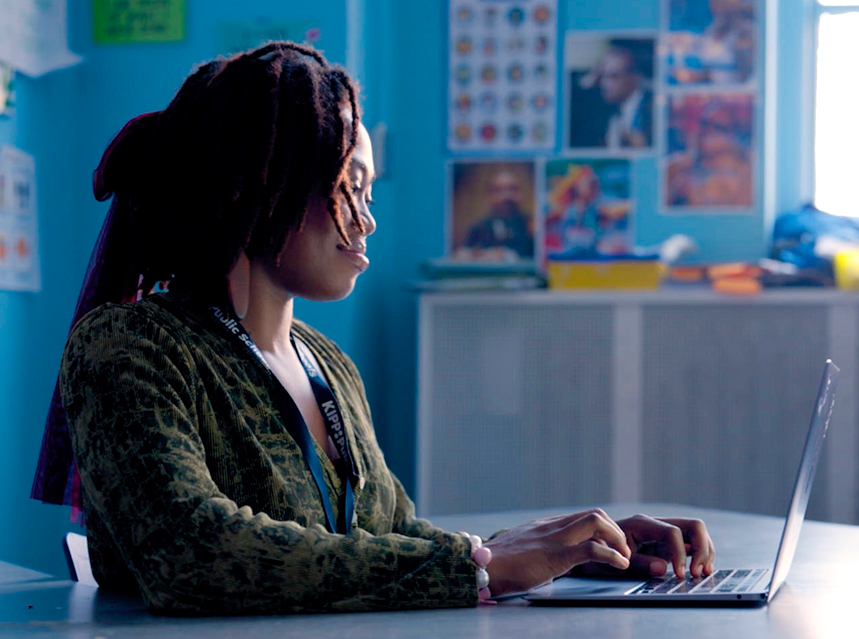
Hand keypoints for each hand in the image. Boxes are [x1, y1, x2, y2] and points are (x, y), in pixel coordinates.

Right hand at [484, 509, 631, 596]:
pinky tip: (620, 565)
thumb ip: (537, 550)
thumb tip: (545, 561)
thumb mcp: (523, 551)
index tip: (611, 548)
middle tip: (622, 552)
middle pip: (595, 513)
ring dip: (617, 539)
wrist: (481, 567)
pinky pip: (591, 549)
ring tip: (624, 557)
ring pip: (596, 521)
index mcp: (546, 526)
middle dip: (616, 531)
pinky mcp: (555, 556)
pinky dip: (612, 555)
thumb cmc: (497, 565)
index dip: (604, 530)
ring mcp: (554, 539)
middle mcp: (552, 526)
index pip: (583, 517)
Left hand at [573, 515, 715, 578]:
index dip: (680, 553)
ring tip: (702, 573)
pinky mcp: (666, 543)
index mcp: (641, 524)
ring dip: (705, 551)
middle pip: (693, 526)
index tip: (680, 575)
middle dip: (702, 548)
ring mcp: (663, 532)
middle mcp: (655, 524)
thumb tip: (663, 568)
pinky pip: (691, 543)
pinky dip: (700, 555)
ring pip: (696, 532)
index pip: (672, 532)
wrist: (587, 545)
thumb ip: (638, 563)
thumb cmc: (597, 552)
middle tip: (699, 573)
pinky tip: (699, 571)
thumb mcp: (612, 561)